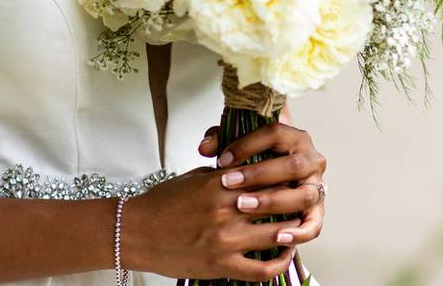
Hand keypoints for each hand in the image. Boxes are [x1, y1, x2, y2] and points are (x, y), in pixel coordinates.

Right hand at [122, 167, 297, 280]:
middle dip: (295, 201)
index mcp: (220, 184)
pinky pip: (262, 270)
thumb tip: (248, 172)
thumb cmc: (161, 203)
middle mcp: (226, 210)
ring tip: (300, 227)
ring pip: (277, 235)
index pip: (266, 176)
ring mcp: (225, 240)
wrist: (135, 232)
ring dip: (293, 231)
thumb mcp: (193, 178)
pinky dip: (280, 263)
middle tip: (307, 200)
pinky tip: (285, 254)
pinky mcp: (221, 265)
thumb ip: (223, 176)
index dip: (286, 176)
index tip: (295, 177)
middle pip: (277, 203)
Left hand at [199, 123, 325, 247]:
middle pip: (292, 165)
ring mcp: (316, 185)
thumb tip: (204, 148)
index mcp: (293, 136)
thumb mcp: (237, 144)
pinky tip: (278, 238)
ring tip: (244, 206)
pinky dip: (299, 232)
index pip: (273, 134)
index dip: (246, 145)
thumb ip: (220, 140)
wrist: (275, 172)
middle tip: (229, 184)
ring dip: (273, 202)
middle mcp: (311, 159)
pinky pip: (313, 224)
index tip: (221, 160)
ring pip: (303, 195)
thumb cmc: (253, 158)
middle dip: (258, 175)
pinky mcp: (316, 210)